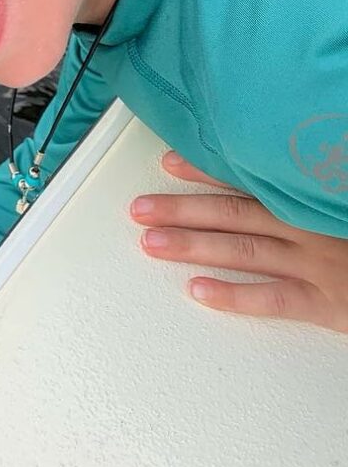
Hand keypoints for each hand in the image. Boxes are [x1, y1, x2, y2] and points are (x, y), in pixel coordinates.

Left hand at [131, 150, 347, 332]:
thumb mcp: (340, 195)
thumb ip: (312, 180)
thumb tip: (274, 165)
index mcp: (316, 196)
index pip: (254, 177)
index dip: (208, 170)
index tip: (168, 161)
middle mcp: (314, 227)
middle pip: (237, 213)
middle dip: (183, 209)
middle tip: (140, 207)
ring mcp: (320, 266)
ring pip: (245, 252)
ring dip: (193, 246)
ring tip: (150, 242)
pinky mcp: (330, 305)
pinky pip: (274, 301)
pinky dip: (233, 296)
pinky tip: (197, 291)